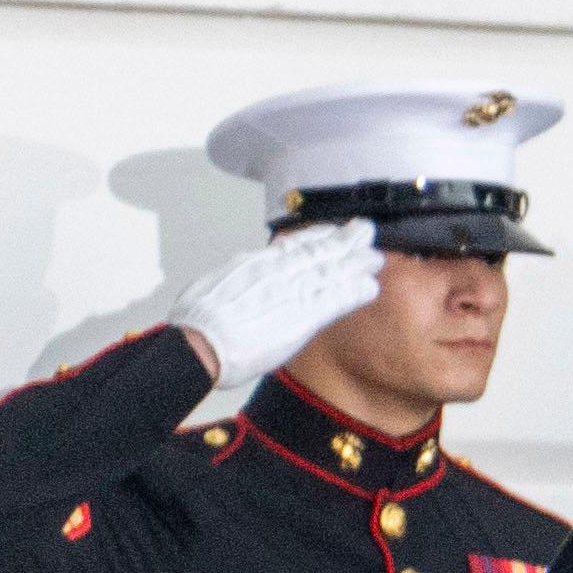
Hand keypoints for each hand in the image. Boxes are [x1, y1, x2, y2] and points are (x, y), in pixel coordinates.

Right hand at [171, 221, 383, 387]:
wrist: (200, 342)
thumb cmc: (197, 322)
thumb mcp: (214, 284)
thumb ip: (236, 279)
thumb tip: (239, 279)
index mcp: (255, 263)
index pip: (292, 244)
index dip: (316, 235)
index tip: (331, 230)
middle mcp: (277, 272)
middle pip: (318, 251)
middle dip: (343, 240)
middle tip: (364, 230)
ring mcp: (292, 292)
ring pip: (332, 271)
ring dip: (356, 263)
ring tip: (375, 256)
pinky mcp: (303, 316)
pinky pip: (336, 300)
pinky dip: (354, 293)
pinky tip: (370, 287)